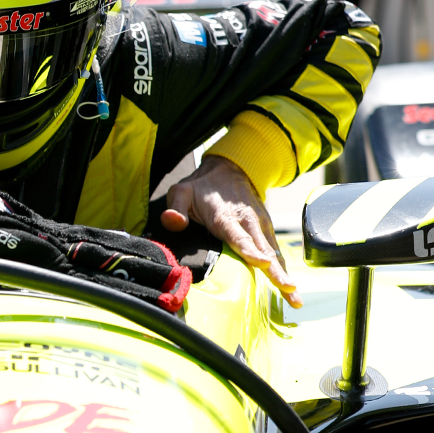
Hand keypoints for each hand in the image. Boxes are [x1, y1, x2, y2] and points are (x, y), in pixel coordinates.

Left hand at [160, 156, 303, 307]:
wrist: (229, 169)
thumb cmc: (202, 186)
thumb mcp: (182, 192)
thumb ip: (175, 208)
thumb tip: (173, 222)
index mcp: (226, 216)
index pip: (239, 236)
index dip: (250, 251)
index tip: (263, 264)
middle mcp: (248, 222)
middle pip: (263, 250)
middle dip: (276, 272)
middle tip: (290, 291)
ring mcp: (260, 226)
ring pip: (274, 254)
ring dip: (284, 275)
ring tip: (296, 300)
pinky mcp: (266, 230)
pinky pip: (275, 252)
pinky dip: (283, 270)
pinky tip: (290, 290)